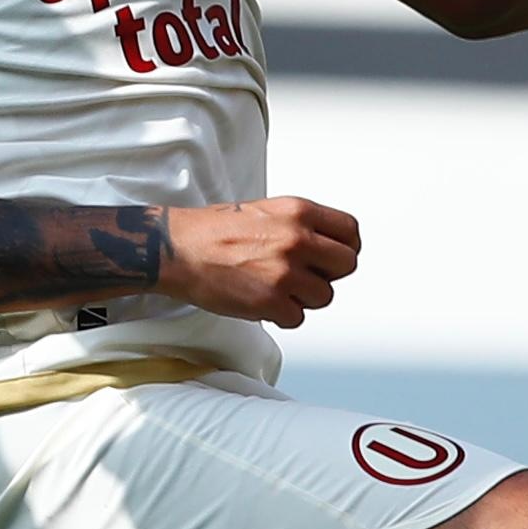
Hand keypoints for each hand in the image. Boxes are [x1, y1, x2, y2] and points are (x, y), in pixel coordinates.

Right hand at [155, 198, 358, 328]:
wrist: (177, 249)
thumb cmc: (213, 231)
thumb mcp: (265, 210)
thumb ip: (300, 225)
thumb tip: (325, 245)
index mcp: (297, 212)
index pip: (350, 231)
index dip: (345, 247)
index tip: (333, 257)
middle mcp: (297, 239)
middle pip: (346, 265)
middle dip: (328, 274)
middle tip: (306, 276)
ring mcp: (285, 271)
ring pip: (324, 296)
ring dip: (303, 297)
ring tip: (276, 288)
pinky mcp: (271, 301)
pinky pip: (298, 317)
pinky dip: (282, 315)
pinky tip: (262, 300)